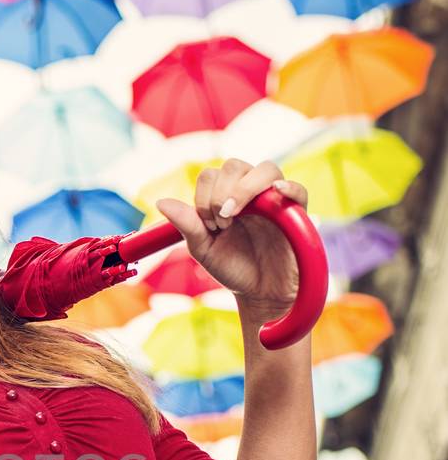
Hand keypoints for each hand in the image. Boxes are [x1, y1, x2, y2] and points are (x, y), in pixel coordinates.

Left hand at [154, 158, 309, 309]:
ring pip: (264, 170)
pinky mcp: (296, 212)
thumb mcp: (204, 249)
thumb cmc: (233, 268)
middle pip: (234, 165)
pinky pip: (297, 189)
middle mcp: (249, 191)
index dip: (204, 197)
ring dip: (245, 189)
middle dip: (221, 193)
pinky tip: (278, 192)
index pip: (210, 175)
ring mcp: (274, 199)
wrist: (260, 293)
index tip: (208, 226)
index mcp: (225, 197)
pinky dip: (289, 187)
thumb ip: (187, 225)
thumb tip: (161, 202)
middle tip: (221, 223)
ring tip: (235, 216)